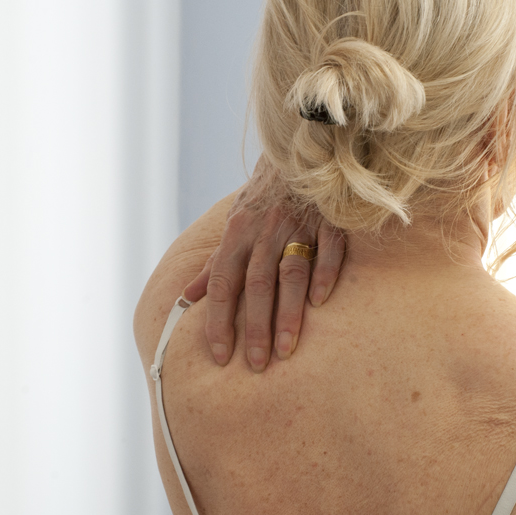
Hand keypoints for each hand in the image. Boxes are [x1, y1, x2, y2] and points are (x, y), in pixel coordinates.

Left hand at [184, 153, 345, 371]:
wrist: (300, 149)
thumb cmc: (263, 196)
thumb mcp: (234, 224)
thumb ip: (213, 263)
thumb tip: (186, 297)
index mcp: (237, 234)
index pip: (222, 283)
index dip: (218, 320)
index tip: (219, 355)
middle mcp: (264, 231)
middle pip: (256, 285)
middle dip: (254, 327)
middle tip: (256, 365)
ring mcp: (298, 224)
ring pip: (290, 273)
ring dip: (288, 313)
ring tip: (286, 350)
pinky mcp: (329, 219)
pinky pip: (328, 249)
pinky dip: (324, 274)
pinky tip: (321, 303)